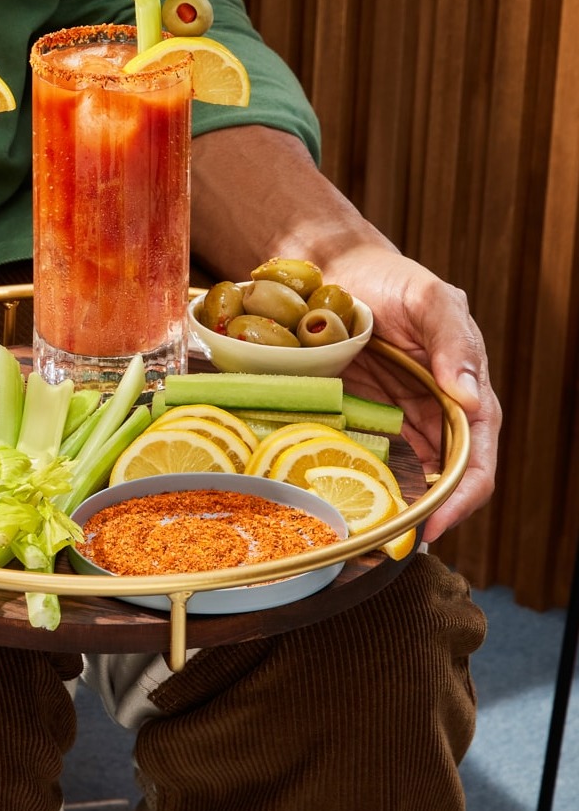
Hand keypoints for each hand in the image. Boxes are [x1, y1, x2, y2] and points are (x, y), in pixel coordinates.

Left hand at [330, 247, 499, 541]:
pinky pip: (361, 454)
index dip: (463, 495)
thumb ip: (454, 341)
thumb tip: (472, 396)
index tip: (437, 524)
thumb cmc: (389, 278)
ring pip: (401, 474)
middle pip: (440, 477)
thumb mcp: (429, 299)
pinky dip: (355, 478)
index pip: (476, 456)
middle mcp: (432, 410)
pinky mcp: (357, 413)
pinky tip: (337, 498)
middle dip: (424, 513)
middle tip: (393, 543)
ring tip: (363, 533)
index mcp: (463, 390)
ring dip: (389, 505)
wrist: (333, 268)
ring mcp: (393, 415)